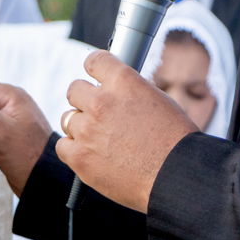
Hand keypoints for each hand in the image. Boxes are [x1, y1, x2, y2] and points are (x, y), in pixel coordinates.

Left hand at [58, 50, 197, 213]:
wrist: (176, 178)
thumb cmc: (175, 142)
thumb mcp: (158, 101)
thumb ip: (130, 91)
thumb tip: (114, 89)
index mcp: (123, 82)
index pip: (94, 61)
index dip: (94, 69)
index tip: (94, 76)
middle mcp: (101, 101)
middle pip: (74, 90)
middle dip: (85, 100)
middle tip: (98, 114)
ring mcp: (87, 129)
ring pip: (68, 118)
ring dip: (81, 126)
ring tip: (100, 139)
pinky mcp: (79, 156)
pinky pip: (63, 145)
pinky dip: (73, 149)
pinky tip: (90, 154)